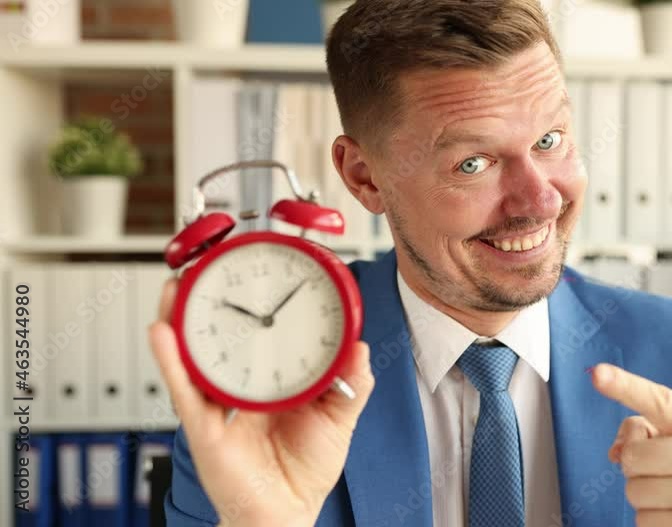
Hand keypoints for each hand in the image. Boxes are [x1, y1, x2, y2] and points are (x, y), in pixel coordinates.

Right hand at [149, 279, 373, 526]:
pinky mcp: (206, 428)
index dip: (258, 304)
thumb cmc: (306, 470)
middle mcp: (242, 388)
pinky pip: (186, 391)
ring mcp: (220, 406)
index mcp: (271, 381)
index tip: (259, 270)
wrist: (286, 514)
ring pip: (193, 356)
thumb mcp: (340, 417)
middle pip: (218, 337)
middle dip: (207, 302)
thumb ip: (353, 383)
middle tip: (205, 266)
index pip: (261, 335)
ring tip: (176, 285)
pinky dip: (173, 362)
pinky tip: (163, 332)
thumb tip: (360, 347)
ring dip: (180, 319)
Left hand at [591, 364, 671, 526]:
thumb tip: (616, 452)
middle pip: (632, 456)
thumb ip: (647, 432)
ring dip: (645, 498)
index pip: (659, 401)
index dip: (624, 386)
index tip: (597, 373)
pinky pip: (642, 521)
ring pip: (633, 492)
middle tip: (666, 474)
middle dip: (638, 468)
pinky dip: (652, 522)